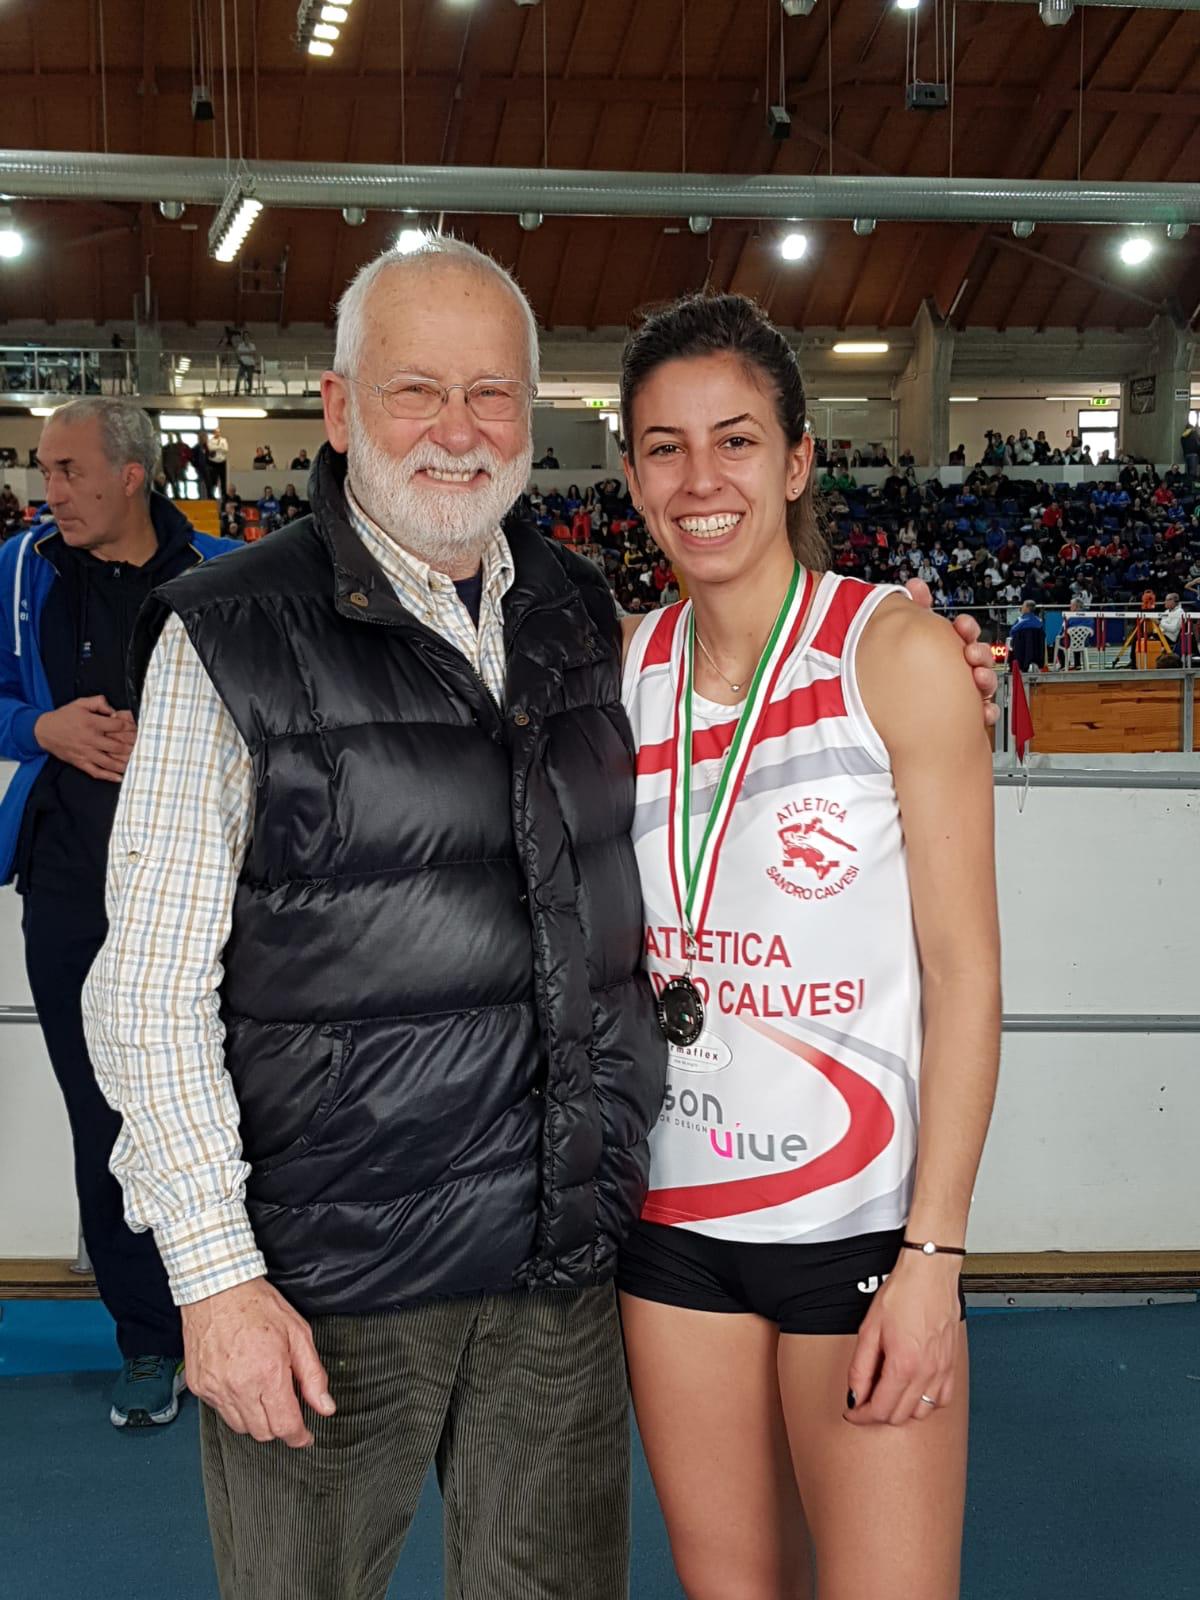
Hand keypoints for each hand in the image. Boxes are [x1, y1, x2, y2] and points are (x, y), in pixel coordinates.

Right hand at [34, 696, 136, 781]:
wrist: (43, 731)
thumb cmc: (64, 716)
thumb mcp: (80, 703)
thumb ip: (98, 703)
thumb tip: (113, 710)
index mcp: (90, 723)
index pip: (116, 726)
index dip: (129, 727)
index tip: (137, 728)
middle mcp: (89, 739)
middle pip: (116, 746)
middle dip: (131, 746)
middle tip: (143, 746)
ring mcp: (85, 753)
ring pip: (109, 762)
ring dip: (124, 763)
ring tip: (138, 763)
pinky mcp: (80, 763)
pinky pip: (96, 772)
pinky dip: (109, 776)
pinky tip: (121, 777)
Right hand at [181, 1277, 335, 1448]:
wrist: (216, 1288)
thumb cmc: (257, 1304)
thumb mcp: (298, 1333)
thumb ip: (313, 1375)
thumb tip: (325, 1406)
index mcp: (268, 1373)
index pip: (285, 1425)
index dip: (299, 1436)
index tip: (305, 1436)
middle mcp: (239, 1387)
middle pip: (263, 1432)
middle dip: (279, 1426)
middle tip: (287, 1407)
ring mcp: (216, 1389)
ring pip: (241, 1427)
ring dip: (257, 1418)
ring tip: (263, 1392)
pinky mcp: (200, 1387)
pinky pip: (221, 1412)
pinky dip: (235, 1406)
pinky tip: (243, 1385)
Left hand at [842, 1254, 962, 1427]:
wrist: (929, 1274)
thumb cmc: (902, 1294)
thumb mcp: (869, 1329)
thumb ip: (860, 1368)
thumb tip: (855, 1395)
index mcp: (903, 1365)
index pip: (880, 1410)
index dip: (860, 1415)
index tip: (851, 1411)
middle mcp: (926, 1373)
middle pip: (899, 1416)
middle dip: (877, 1413)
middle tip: (863, 1401)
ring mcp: (942, 1370)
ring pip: (921, 1413)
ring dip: (901, 1409)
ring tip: (887, 1393)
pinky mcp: (951, 1365)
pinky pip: (941, 1400)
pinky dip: (925, 1402)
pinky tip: (913, 1389)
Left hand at [904, 581, 998, 727]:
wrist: (903, 716)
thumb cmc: (909, 672)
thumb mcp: (913, 637)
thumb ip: (916, 609)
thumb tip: (914, 586)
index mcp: (947, 649)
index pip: (964, 634)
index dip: (966, 628)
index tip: (961, 626)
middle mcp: (959, 669)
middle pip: (980, 656)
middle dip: (979, 652)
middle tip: (970, 653)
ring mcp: (965, 692)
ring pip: (986, 682)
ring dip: (986, 678)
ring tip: (977, 678)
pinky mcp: (967, 715)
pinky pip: (984, 713)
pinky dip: (986, 711)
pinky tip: (982, 710)